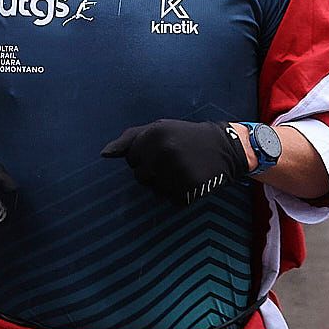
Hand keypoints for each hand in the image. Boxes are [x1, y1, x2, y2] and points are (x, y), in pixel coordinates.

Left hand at [102, 119, 249, 205]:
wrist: (224, 147)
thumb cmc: (185, 137)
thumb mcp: (158, 129)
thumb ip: (129, 139)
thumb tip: (104, 154)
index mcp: (154, 134)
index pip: (130, 158)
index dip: (144, 156)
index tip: (161, 150)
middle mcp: (164, 152)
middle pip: (139, 176)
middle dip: (152, 170)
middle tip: (172, 160)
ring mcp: (176, 172)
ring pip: (153, 189)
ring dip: (164, 183)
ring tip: (181, 169)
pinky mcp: (188, 189)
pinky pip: (170, 199)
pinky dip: (177, 193)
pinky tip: (189, 179)